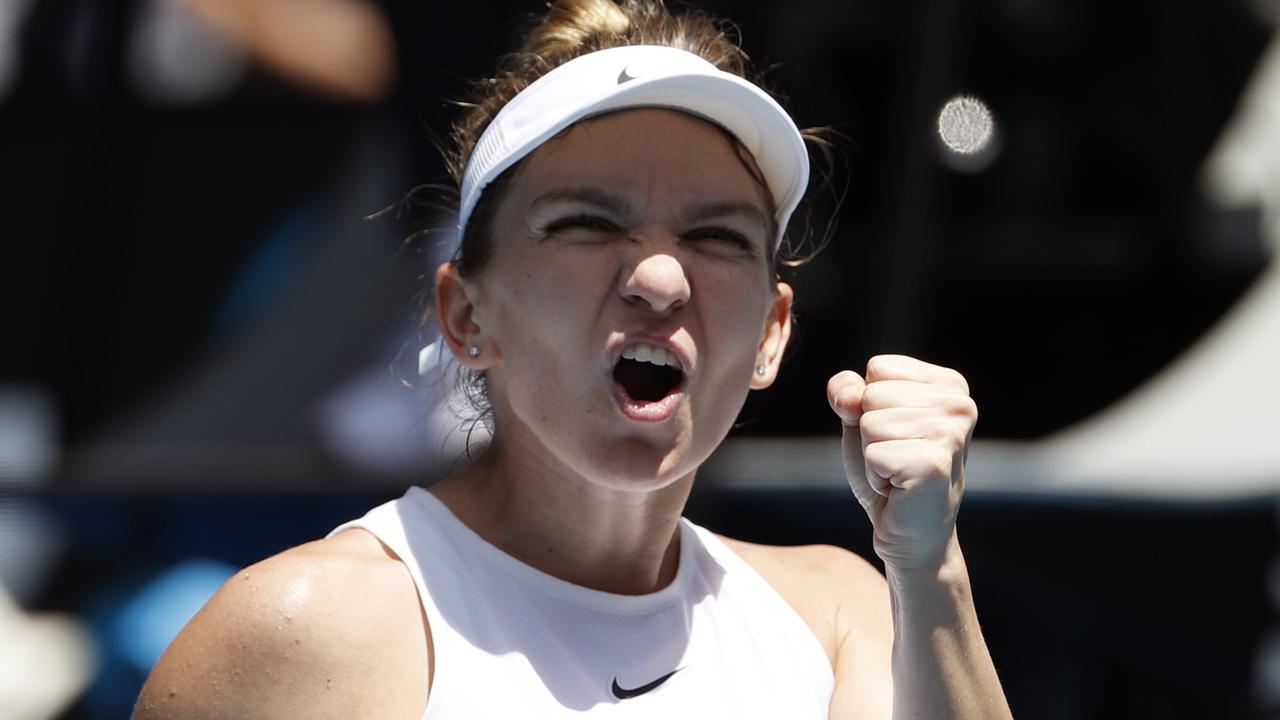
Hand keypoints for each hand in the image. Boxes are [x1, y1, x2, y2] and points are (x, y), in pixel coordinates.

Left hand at [826, 355, 976, 572]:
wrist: (910, 533)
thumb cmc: (888, 472)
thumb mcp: (861, 419)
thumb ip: (847, 391)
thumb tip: (849, 395)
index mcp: (950, 385)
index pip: (878, 367)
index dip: (870, 404)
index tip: (894, 434)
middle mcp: (960, 405)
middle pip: (871, 394)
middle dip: (870, 431)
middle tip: (895, 458)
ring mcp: (951, 435)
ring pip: (870, 423)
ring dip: (873, 455)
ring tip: (897, 473)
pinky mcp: (934, 465)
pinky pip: (873, 454)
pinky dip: (876, 476)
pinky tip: (898, 488)